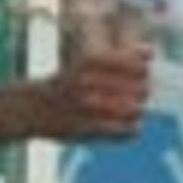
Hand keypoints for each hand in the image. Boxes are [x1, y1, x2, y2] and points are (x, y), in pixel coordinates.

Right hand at [22, 35, 152, 142]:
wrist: (31, 107)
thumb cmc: (67, 83)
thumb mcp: (87, 62)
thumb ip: (119, 57)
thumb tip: (150, 51)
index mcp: (90, 62)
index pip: (138, 66)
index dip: (141, 71)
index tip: (135, 74)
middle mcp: (88, 81)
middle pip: (141, 88)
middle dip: (141, 92)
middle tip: (133, 94)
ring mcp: (86, 106)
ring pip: (135, 110)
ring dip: (137, 111)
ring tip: (129, 110)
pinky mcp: (86, 129)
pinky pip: (125, 130)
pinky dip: (132, 128)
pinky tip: (128, 126)